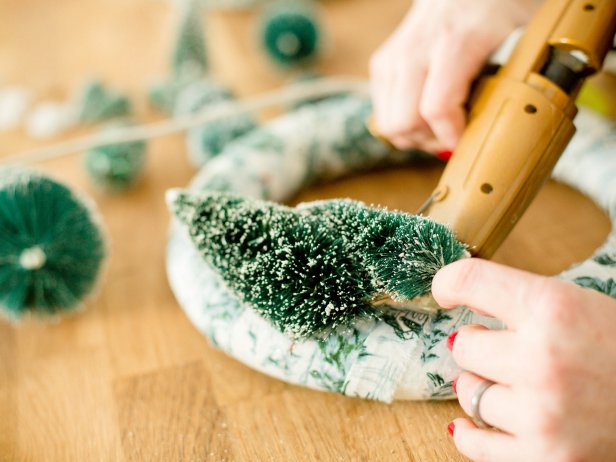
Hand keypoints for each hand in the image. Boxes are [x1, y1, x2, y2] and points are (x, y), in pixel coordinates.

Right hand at [370, 0, 534, 151]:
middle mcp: (415, 50)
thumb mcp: (524, 34)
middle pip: (403, 123)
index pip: (435, 108)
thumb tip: (519, 120)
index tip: (467, 142)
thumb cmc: (497, 8)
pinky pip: (383, 114)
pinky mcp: (382, 64)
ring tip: (438, 126)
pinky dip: (402, 122)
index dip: (451, 136)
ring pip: (388, 124)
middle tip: (451, 135)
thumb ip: (522, 74)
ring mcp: (393, 57)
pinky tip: (423, 114)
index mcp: (454, 42)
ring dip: (413, 135)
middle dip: (428, 140)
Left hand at [432, 258, 615, 461]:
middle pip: (462, 345)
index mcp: (552, 308)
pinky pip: (476, 445)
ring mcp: (542, 414)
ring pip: (468, 394)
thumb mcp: (576, 305)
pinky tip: (474, 425)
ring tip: (515, 385)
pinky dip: (472, 434)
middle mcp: (543, 359)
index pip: (469, 280)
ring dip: (484, 388)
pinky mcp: (546, 457)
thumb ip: (518, 301)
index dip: (449, 283)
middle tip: (503, 349)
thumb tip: (454, 294)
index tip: (446, 291)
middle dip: (479, 346)